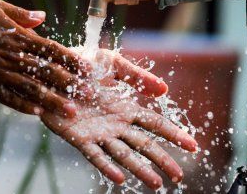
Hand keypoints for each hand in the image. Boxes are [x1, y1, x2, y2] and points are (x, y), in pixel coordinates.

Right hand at [0, 0, 88, 116]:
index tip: (88, 69)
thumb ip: (20, 13)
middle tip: (90, 95)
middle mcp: (12, 55)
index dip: (72, 60)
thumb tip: (43, 16)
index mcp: (17, 35)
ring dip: (53, 101)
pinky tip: (39, 114)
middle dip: (71, 84)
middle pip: (47, 72)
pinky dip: (24, 106)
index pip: (52, 49)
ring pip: (32, 89)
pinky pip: (7, 98)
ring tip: (71, 112)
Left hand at [41, 52, 196, 189]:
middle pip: (144, 144)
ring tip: (156, 183)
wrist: (53, 69)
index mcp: (125, 108)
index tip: (193, 146)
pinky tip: (119, 177)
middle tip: (179, 176)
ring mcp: (98, 133)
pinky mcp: (78, 137)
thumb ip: (136, 76)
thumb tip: (165, 89)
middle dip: (162, 159)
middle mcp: (115, 124)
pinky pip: (94, 155)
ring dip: (140, 169)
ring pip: (123, 154)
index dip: (174, 134)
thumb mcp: (112, 64)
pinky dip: (107, 166)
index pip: (155, 124)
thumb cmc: (83, 65)